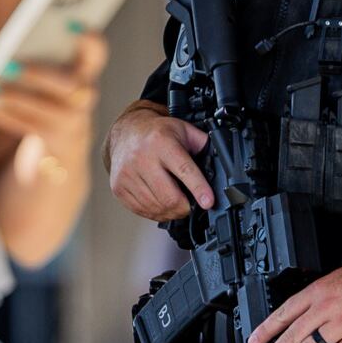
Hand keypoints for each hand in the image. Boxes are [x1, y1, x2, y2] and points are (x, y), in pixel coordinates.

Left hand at [0, 32, 105, 183]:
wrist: (64, 138)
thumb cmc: (51, 90)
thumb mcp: (55, 70)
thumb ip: (41, 52)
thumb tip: (4, 46)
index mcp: (87, 69)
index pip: (96, 51)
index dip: (89, 39)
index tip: (71, 23)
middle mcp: (86, 94)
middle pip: (69, 84)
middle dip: (38, 74)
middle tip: (9, 65)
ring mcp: (74, 120)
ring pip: (44, 108)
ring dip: (13, 97)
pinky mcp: (56, 139)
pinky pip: (27, 126)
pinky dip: (3, 114)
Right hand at [107, 101, 215, 221]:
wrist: (126, 133)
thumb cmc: (158, 133)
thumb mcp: (183, 130)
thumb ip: (202, 145)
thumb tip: (222, 163)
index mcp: (162, 142)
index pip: (183, 170)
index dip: (198, 188)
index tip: (208, 202)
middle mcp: (142, 158)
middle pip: (169, 196)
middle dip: (186, 207)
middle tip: (192, 204)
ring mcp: (128, 175)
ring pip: (156, 207)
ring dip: (172, 211)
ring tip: (176, 202)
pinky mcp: (119, 187)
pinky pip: (142, 210)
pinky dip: (156, 212)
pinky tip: (161, 203)